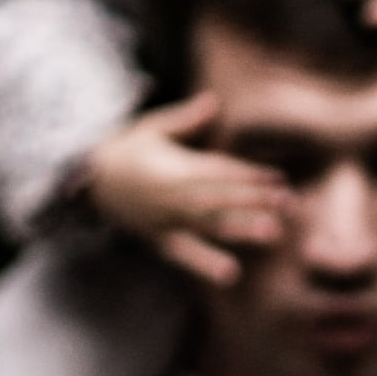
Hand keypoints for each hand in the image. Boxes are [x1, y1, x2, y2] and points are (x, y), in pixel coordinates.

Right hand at [76, 93, 286, 287]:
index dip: (249, 175)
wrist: (86, 181)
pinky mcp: (159, 239)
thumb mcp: (151, 128)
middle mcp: (172, 196)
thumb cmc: (125, 150)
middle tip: (290, 204)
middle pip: (221, 199)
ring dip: (241, 230)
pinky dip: (205, 265)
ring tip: (273, 234)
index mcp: (174, 167)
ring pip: (208, 226)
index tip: (279, 179)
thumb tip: (215, 101)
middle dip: (256, 201)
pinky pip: (183, 255)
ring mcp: (166, 220)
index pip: (219, 172)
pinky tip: (230, 274)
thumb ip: (185, 119)